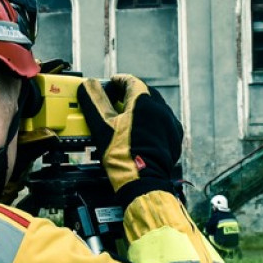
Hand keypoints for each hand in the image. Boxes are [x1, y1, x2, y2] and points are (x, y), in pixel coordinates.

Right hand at [77, 74, 183, 207]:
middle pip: (144, 93)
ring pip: (154, 107)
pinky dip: (150, 122)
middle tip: (115, 101)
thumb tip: (89, 86)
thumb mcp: (102, 126)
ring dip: (140, 108)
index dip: (118, 81)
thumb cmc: (122, 155)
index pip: (131, 81)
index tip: (111, 83)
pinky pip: (162, 122)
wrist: (143, 181)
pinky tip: (140, 131)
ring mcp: (170, 123)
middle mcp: (161, 108)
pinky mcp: (174, 136)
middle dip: (128, 95)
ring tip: (126, 118)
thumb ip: (94, 101)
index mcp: (144, 101)